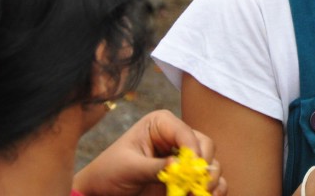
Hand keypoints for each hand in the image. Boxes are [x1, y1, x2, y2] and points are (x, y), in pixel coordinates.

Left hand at [72, 110, 227, 195]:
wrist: (101, 192)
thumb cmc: (109, 173)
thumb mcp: (129, 168)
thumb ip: (155, 167)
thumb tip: (179, 166)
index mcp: (162, 125)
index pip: (186, 132)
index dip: (193, 150)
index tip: (193, 168)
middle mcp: (177, 137)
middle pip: (205, 145)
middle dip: (204, 165)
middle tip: (199, 183)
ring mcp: (183, 157)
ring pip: (210, 163)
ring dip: (210, 179)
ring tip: (201, 192)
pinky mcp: (185, 176)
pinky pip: (207, 180)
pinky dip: (213, 189)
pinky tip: (207, 195)